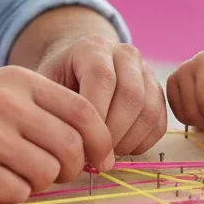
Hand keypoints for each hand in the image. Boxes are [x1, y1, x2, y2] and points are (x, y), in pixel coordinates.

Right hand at [0, 66, 114, 202]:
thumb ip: (39, 106)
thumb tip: (90, 141)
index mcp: (19, 80)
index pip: (83, 110)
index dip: (101, 139)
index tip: (102, 159)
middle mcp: (8, 103)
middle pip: (71, 145)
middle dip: (72, 168)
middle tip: (58, 175)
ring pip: (48, 173)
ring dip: (41, 184)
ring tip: (19, 177)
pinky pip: (17, 193)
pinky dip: (13, 196)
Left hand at [36, 34, 167, 155]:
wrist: (78, 68)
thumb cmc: (58, 82)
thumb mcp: (44, 85)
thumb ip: (50, 107)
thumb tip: (63, 146)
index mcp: (93, 47)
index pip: (102, 78)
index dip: (94, 116)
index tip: (78, 144)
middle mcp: (125, 53)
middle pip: (131, 95)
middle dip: (111, 134)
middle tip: (93, 155)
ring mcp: (145, 71)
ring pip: (148, 110)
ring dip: (127, 141)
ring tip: (105, 153)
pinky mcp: (158, 92)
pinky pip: (158, 122)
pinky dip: (141, 143)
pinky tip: (119, 147)